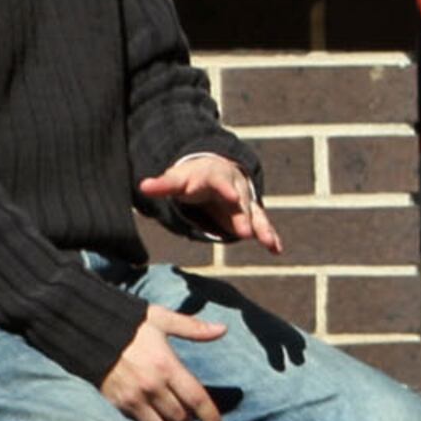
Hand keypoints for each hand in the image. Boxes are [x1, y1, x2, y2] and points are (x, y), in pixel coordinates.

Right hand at [100, 303, 227, 420]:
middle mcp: (152, 386)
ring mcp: (134, 398)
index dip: (210, 416)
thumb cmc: (132, 325)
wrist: (91, 333)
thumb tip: (222, 330)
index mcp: (167, 365)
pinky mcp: (119, 404)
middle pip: (180, 417)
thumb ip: (194, 328)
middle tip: (192, 419)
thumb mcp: (163, 320)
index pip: (196, 398)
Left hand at [139, 154, 279, 254]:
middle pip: (240, 202)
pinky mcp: (249, 213)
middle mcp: (234, 187)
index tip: (232, 197)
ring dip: (261, 228)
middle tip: (246, 233)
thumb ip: (163, 185)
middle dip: (243, 217)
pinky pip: (261, 224)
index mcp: (215, 177)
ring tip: (267, 243)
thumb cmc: (193, 178)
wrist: (215, 170)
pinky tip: (276, 249)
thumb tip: (143, 186)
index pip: (221, 183)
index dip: (226, 190)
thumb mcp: (177, 180)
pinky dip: (270, 235)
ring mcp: (244, 201)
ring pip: (254, 214)